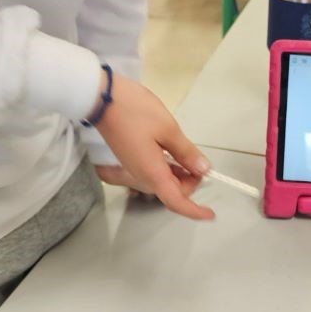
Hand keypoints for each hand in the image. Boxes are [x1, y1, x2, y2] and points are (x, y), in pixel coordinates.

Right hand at [94, 73, 213, 219]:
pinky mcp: (132, 159)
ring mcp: (136, 168)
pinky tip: (175, 152)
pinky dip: (170, 168)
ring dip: (180, 175)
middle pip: (172, 192)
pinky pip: (155, 172)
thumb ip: (187, 153)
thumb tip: (203, 170)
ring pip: (164, 182)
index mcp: (153, 173)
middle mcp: (143, 177)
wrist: (100, 97)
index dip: (195, 211)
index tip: (210, 214)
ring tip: (189, 154)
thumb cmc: (134, 111)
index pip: (176, 202)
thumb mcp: (168, 129)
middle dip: (190, 183)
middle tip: (199, 161)